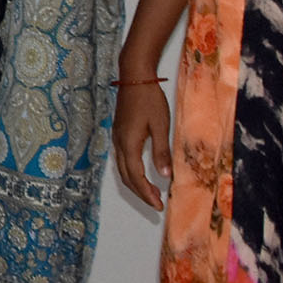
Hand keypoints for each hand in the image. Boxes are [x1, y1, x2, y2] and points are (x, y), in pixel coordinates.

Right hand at [112, 79, 173, 210]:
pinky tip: (142, 172)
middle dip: (140, 192)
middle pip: (126, 176)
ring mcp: (117, 138)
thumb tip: (165, 177)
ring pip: (122, 169)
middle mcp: (119, 144)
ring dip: (135, 183)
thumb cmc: (150, 99)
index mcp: (129, 144)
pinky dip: (132, 172)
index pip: (136, 176)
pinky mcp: (119, 133)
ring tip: (151, 192)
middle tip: (156, 203)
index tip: (158, 205)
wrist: (134, 77)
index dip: (146, 193)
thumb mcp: (160, 126)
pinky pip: (122, 160)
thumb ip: (161, 152)